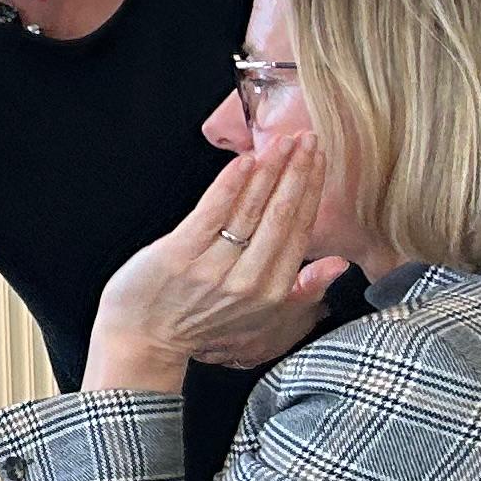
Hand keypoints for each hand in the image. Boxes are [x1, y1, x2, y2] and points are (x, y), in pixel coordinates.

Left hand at [83, 145, 345, 393]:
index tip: (319, 160)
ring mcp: (214, 267)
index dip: (310, 190)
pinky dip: (230, 185)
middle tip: (308, 139)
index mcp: (273, 291)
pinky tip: (245, 161)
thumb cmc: (198, 324)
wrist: (142, 341)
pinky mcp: (180, 255)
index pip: (299, 229)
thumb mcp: (260, 318)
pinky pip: (212, 213)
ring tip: (282, 143)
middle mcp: (248, 280)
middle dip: (297, 172)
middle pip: (280, 214)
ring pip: (250, 210)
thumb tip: (338, 264)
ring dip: (269, 171)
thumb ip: (301, 290)